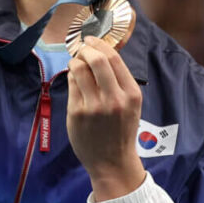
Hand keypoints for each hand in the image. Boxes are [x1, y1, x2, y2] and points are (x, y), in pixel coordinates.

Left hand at [67, 38, 147, 200]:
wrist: (112, 162)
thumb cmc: (121, 130)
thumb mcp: (131, 105)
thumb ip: (119, 81)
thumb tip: (101, 52)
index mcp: (131, 94)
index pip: (114, 58)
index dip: (100, 44)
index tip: (91, 40)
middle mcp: (114, 98)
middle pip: (96, 59)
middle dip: (85, 49)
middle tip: (81, 48)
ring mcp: (94, 106)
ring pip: (79, 69)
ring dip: (75, 62)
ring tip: (76, 64)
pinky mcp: (77, 113)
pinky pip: (72, 85)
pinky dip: (72, 77)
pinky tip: (74, 79)